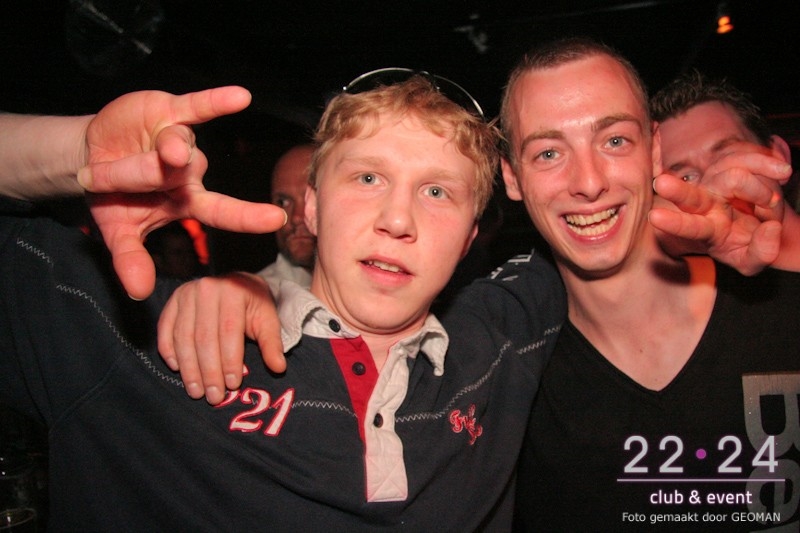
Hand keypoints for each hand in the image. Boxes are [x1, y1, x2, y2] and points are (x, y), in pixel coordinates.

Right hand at [80, 87, 286, 298]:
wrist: (91, 158)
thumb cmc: (114, 199)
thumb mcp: (118, 231)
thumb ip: (130, 259)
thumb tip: (138, 293)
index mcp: (186, 200)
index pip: (222, 212)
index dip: (247, 216)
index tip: (277, 219)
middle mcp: (190, 171)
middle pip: (183, 173)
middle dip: (146, 176)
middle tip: (115, 178)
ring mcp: (182, 140)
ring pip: (179, 143)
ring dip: (167, 147)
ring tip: (158, 150)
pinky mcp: (170, 111)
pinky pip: (197, 106)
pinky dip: (216, 101)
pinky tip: (242, 97)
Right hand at [158, 273, 284, 404]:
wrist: (238, 282)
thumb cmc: (254, 304)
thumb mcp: (268, 319)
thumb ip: (272, 343)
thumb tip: (278, 368)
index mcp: (233, 292)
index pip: (229, 332)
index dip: (230, 361)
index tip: (232, 385)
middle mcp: (207, 289)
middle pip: (204, 338)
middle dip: (208, 372)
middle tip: (213, 396)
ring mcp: (186, 293)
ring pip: (183, 337)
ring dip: (189, 368)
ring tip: (196, 391)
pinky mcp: (173, 300)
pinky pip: (165, 329)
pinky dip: (169, 350)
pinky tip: (177, 369)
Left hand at [650, 146, 791, 274]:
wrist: (763, 222)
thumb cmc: (751, 244)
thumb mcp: (754, 260)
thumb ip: (761, 253)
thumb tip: (769, 229)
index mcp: (706, 229)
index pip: (689, 228)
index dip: (673, 223)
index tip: (654, 217)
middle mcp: (705, 202)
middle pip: (691, 195)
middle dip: (675, 190)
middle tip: (661, 184)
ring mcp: (717, 180)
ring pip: (735, 176)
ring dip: (763, 192)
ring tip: (773, 205)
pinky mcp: (732, 162)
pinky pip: (751, 159)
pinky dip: (770, 168)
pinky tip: (781, 174)